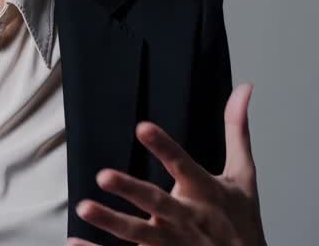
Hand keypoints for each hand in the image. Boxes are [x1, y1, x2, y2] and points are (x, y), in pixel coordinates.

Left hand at [68, 83, 265, 245]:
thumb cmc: (242, 222)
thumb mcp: (244, 177)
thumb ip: (237, 131)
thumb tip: (244, 89)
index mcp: (206, 192)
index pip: (183, 165)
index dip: (164, 147)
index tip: (142, 127)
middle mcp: (187, 218)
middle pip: (156, 202)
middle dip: (131, 189)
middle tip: (103, 175)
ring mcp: (173, 243)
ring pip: (138, 233)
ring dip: (110, 221)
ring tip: (83, 207)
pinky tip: (74, 241)